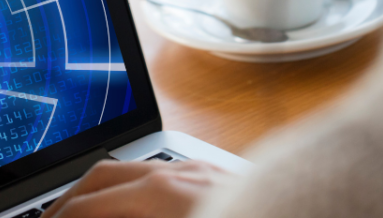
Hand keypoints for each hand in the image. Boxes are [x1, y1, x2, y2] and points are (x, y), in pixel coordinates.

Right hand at [41, 159, 229, 217]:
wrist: (312, 216)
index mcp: (159, 194)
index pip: (87, 206)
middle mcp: (176, 172)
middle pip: (101, 175)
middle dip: (70, 200)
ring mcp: (198, 169)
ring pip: (130, 168)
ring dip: (99, 190)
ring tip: (84, 213)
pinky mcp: (217, 175)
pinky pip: (159, 171)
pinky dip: (131, 187)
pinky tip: (133, 207)